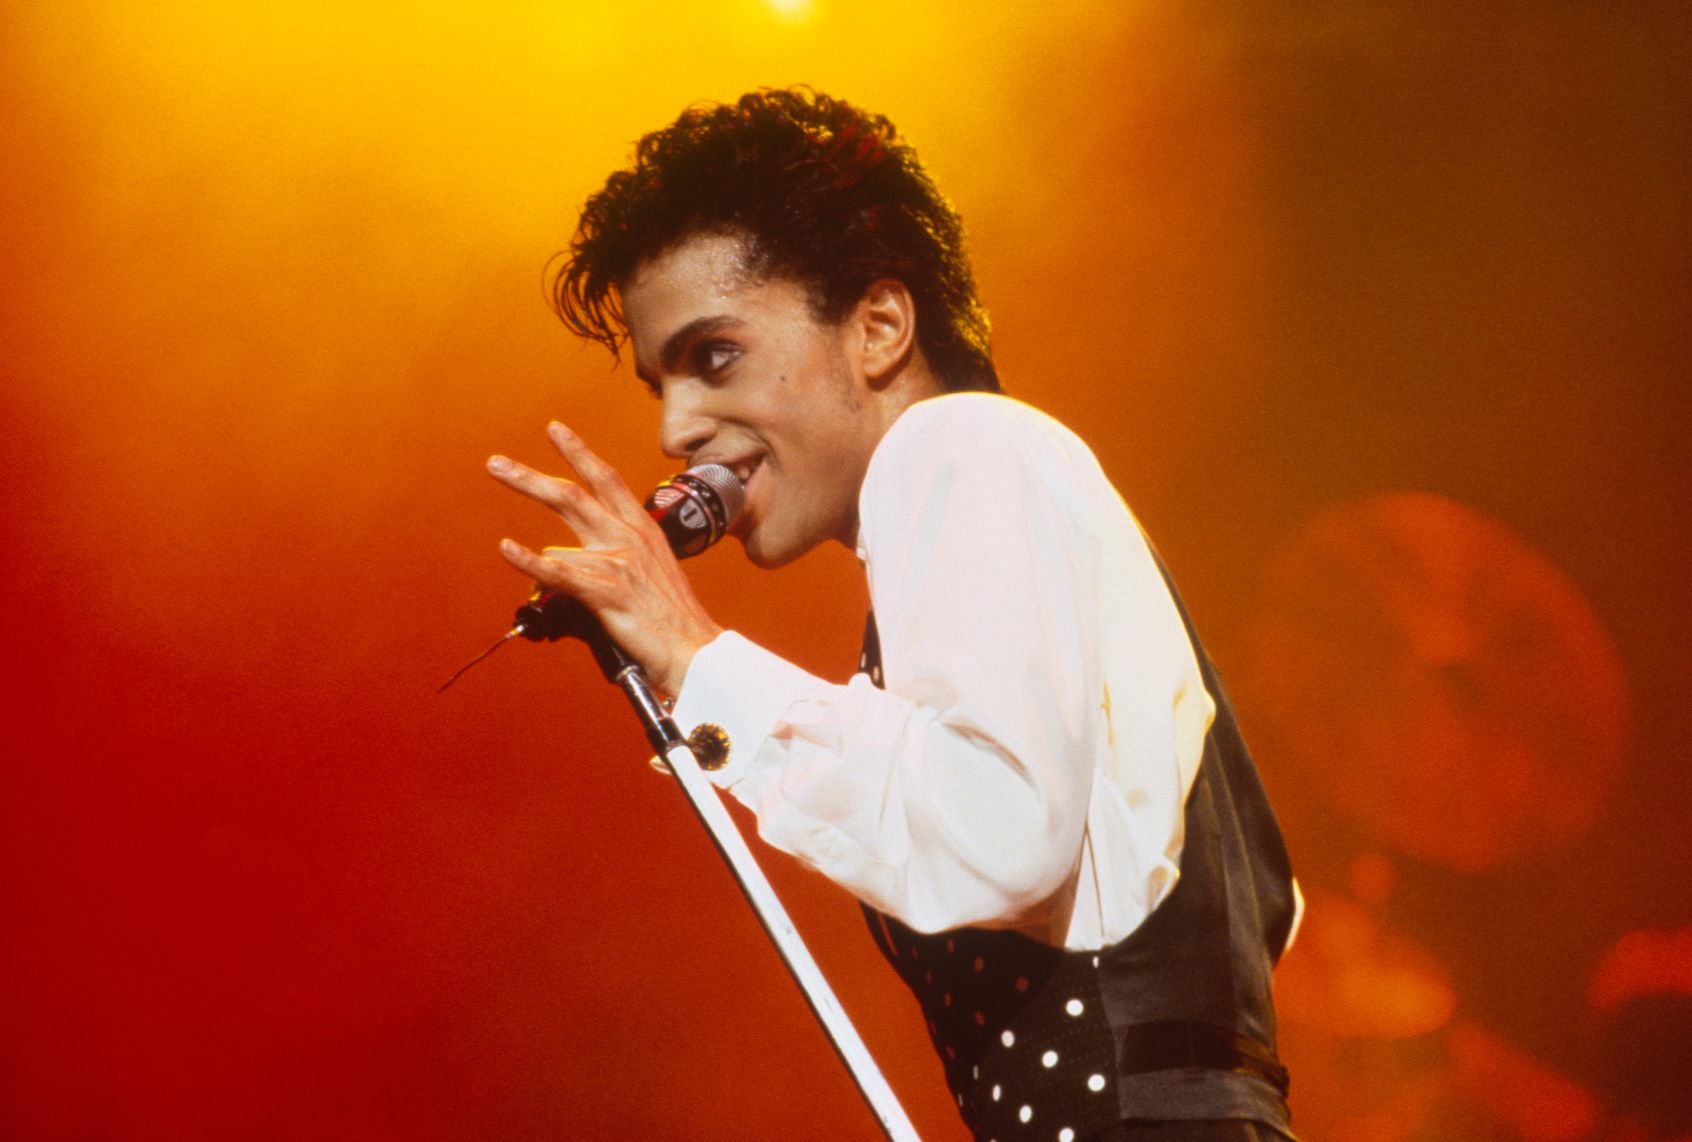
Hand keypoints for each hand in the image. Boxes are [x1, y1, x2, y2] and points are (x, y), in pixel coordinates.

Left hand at [486, 422, 721, 695]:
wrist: (694, 649)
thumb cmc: (670, 618)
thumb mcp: (647, 572)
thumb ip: (608, 556)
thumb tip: (560, 557)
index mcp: (642, 529)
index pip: (606, 479)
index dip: (578, 453)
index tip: (555, 430)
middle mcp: (630, 537)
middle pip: (572, 495)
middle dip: (529, 477)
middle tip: (496, 464)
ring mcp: (619, 561)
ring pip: (560, 536)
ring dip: (527, 535)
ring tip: (507, 540)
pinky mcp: (608, 590)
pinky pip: (559, 572)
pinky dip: (529, 561)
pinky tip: (508, 549)